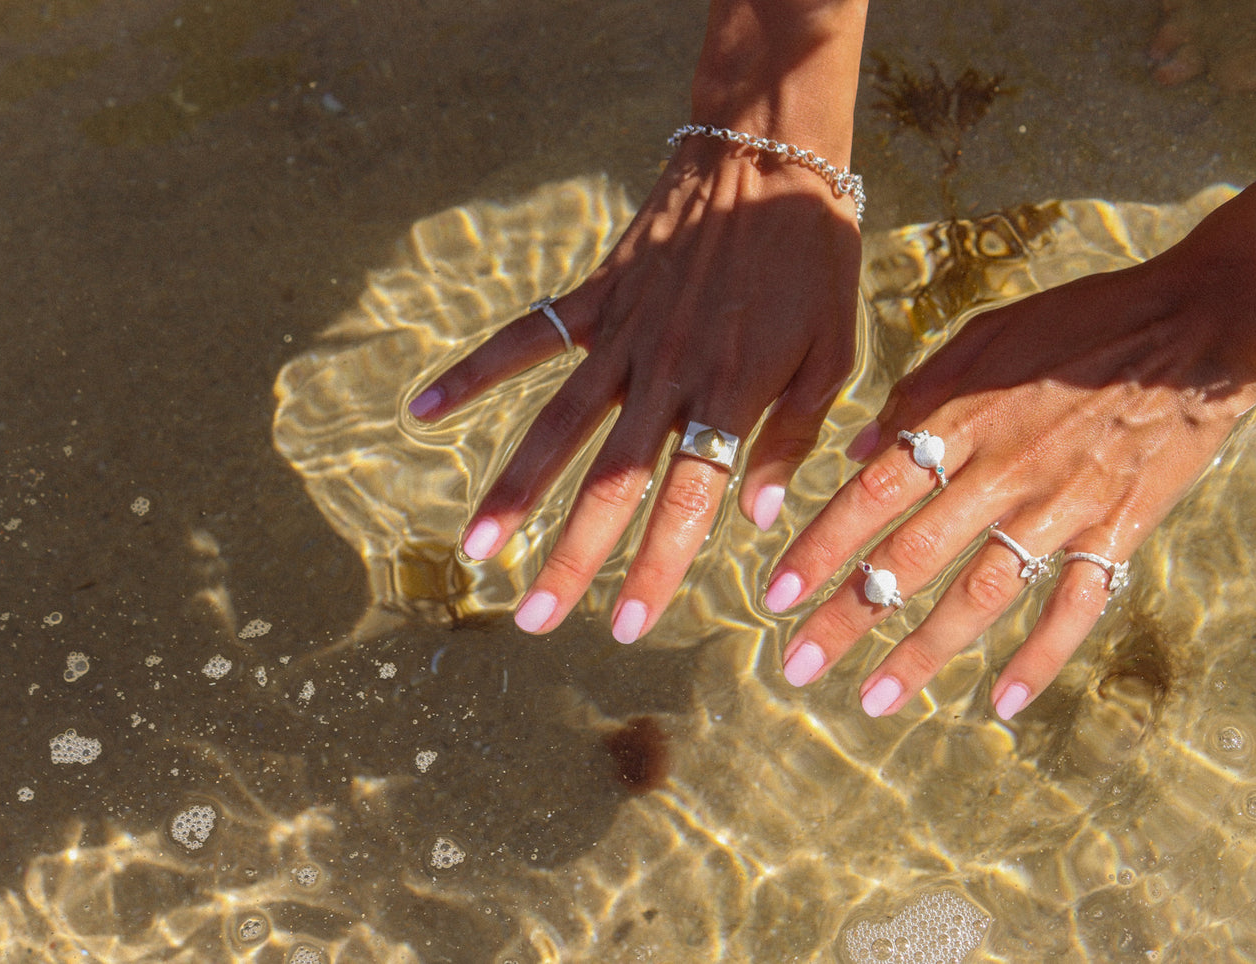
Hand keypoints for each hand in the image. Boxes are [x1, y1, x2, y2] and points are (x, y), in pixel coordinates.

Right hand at [410, 136, 861, 641]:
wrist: (769, 158)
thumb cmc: (811, 262)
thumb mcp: (833, 353)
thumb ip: (792, 436)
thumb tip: (758, 517)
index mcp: (730, 394)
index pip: (688, 501)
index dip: (655, 567)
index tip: (625, 627)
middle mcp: (667, 374)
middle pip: (609, 482)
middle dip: (571, 558)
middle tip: (535, 621)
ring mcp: (623, 335)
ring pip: (556, 426)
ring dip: (513, 490)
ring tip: (475, 550)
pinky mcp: (595, 297)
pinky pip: (525, 339)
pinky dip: (472, 371)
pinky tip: (422, 409)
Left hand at [764, 194, 1255, 718]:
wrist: (1196, 326)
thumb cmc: (1079, 323)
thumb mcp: (982, 336)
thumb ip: (914, 396)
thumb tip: (855, 452)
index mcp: (962, 418)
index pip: (872, 495)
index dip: (821, 548)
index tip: (776, 595)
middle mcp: (1004, 471)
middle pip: (911, 556)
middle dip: (848, 615)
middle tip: (799, 665)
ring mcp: (1062, 507)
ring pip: (981, 593)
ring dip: (924, 652)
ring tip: (876, 699)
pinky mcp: (1118, 531)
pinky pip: (1076, 607)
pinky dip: (1041, 658)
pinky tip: (1001, 703)